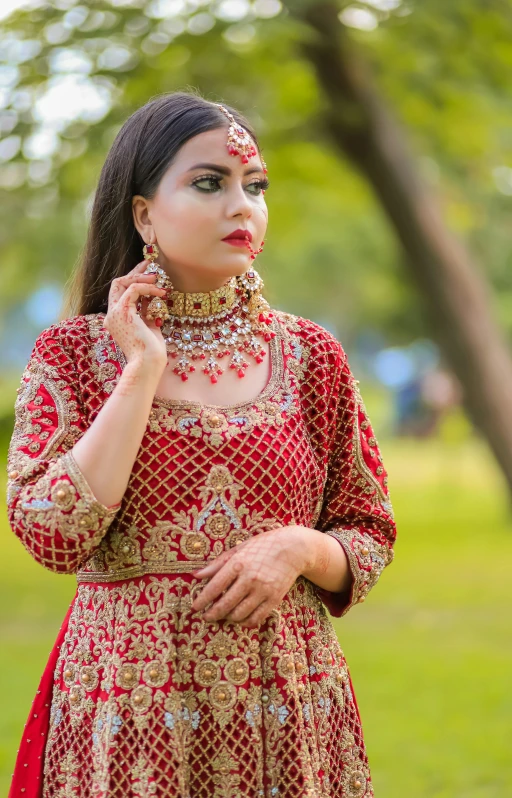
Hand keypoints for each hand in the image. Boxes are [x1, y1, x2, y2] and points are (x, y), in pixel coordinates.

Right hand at [103, 259, 167, 368]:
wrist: (148, 363)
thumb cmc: (152, 351)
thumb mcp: (150, 327)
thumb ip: (147, 312)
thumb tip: (152, 300)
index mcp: (117, 320)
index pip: (121, 293)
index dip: (134, 280)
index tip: (150, 274)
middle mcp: (112, 315)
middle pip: (118, 284)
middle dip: (134, 271)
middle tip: (150, 265)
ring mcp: (114, 314)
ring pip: (122, 283)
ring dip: (142, 278)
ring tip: (158, 279)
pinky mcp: (122, 312)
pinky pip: (133, 289)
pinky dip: (147, 287)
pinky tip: (160, 292)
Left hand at [191, 526, 310, 626]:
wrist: (294, 548)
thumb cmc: (263, 546)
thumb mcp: (238, 549)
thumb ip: (217, 564)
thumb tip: (196, 575)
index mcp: (238, 564)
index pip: (214, 587)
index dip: (202, 600)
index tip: (195, 607)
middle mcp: (249, 579)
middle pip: (225, 605)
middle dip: (212, 614)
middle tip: (206, 617)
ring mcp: (263, 590)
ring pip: (239, 614)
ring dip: (228, 618)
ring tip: (223, 615)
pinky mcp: (274, 599)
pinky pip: (256, 618)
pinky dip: (245, 622)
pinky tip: (240, 619)